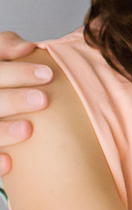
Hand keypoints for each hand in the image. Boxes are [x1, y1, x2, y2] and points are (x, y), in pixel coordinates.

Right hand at [0, 32, 51, 174]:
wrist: (2, 103)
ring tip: (28, 129)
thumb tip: (28, 48)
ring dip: (2, 131)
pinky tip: (10, 163)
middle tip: (43, 100)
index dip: (19, 72)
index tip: (49, 74)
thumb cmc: (2, 77)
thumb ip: (8, 46)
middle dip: (14, 99)